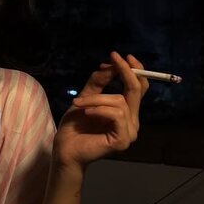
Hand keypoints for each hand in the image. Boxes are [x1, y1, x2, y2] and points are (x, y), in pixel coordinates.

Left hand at [53, 51, 149, 170]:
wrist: (65, 148)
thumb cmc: (75, 126)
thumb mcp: (86, 97)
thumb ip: (99, 81)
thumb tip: (111, 65)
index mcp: (127, 111)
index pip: (139, 88)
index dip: (134, 70)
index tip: (119, 55)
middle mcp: (132, 121)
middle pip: (136, 91)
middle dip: (125, 72)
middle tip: (114, 58)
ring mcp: (129, 132)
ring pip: (120, 102)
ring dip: (96, 99)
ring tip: (78, 104)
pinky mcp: (122, 140)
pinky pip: (116, 115)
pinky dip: (100, 110)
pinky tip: (87, 113)